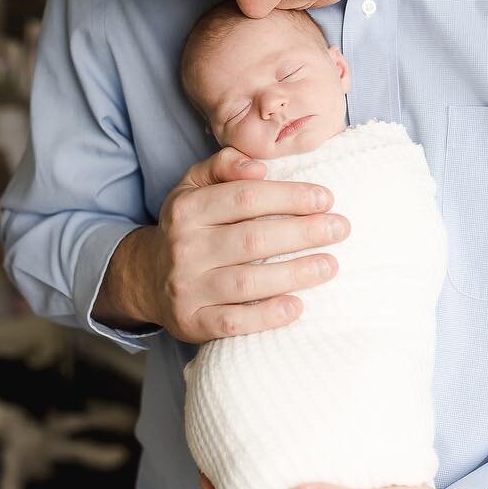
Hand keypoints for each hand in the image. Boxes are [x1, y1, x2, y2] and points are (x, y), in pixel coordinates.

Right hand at [99, 147, 347, 342]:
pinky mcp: (193, 322)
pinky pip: (234, 322)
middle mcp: (185, 248)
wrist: (147, 278)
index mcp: (187, 209)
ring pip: (247, 281)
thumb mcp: (193, 186)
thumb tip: (261, 167)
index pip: (245, 197)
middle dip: (303, 232)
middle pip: (253, 239)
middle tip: (340, 228)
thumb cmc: (187, 227)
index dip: (289, 196)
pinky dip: (267, 316)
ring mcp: (187, 287)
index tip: (325, 198)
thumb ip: (224, 166)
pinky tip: (298, 307)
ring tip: (330, 265)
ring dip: (295, 274)